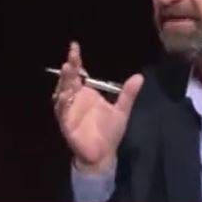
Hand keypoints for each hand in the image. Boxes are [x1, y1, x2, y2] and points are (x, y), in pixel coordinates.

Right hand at [52, 42, 143, 171]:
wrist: (104, 154)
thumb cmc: (109, 132)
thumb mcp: (121, 111)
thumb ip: (128, 94)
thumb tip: (139, 76)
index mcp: (86, 94)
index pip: (78, 74)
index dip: (76, 61)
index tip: (75, 47)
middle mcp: (75, 100)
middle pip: (69, 80)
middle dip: (69, 68)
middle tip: (71, 57)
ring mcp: (68, 112)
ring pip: (62, 94)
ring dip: (64, 82)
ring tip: (67, 69)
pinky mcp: (66, 124)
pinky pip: (62, 112)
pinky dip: (63, 104)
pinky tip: (65, 95)